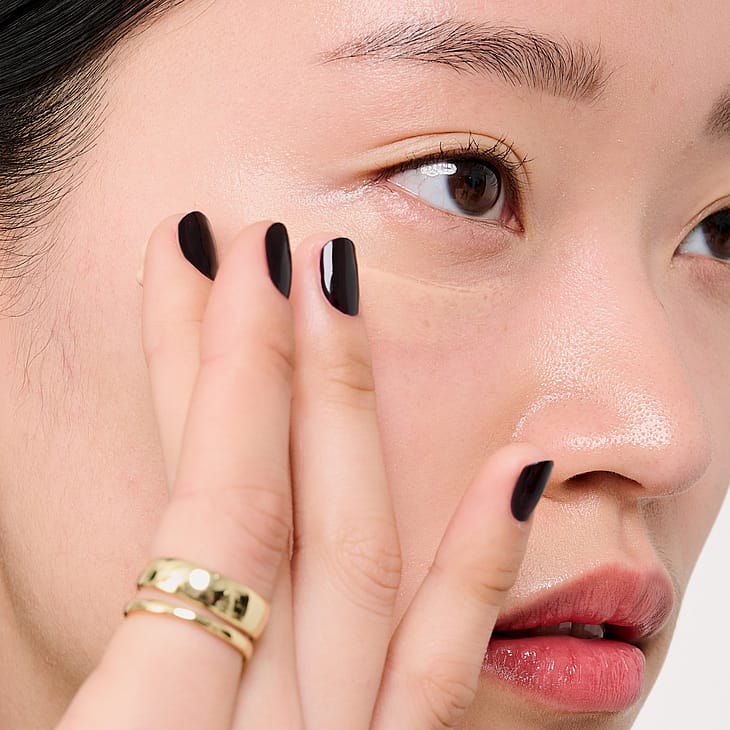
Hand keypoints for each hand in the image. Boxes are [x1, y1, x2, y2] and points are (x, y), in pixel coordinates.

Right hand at [57, 213, 551, 729]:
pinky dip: (477, 568)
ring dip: (346, 409)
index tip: (195, 256)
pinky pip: (443, 669)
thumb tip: (86, 557)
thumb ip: (90, 683)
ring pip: (355, 554)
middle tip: (255, 241)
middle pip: (270, 503)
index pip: (202, 514)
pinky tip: (515, 464)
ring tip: (338, 282)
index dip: (198, 369)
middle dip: (261, 356)